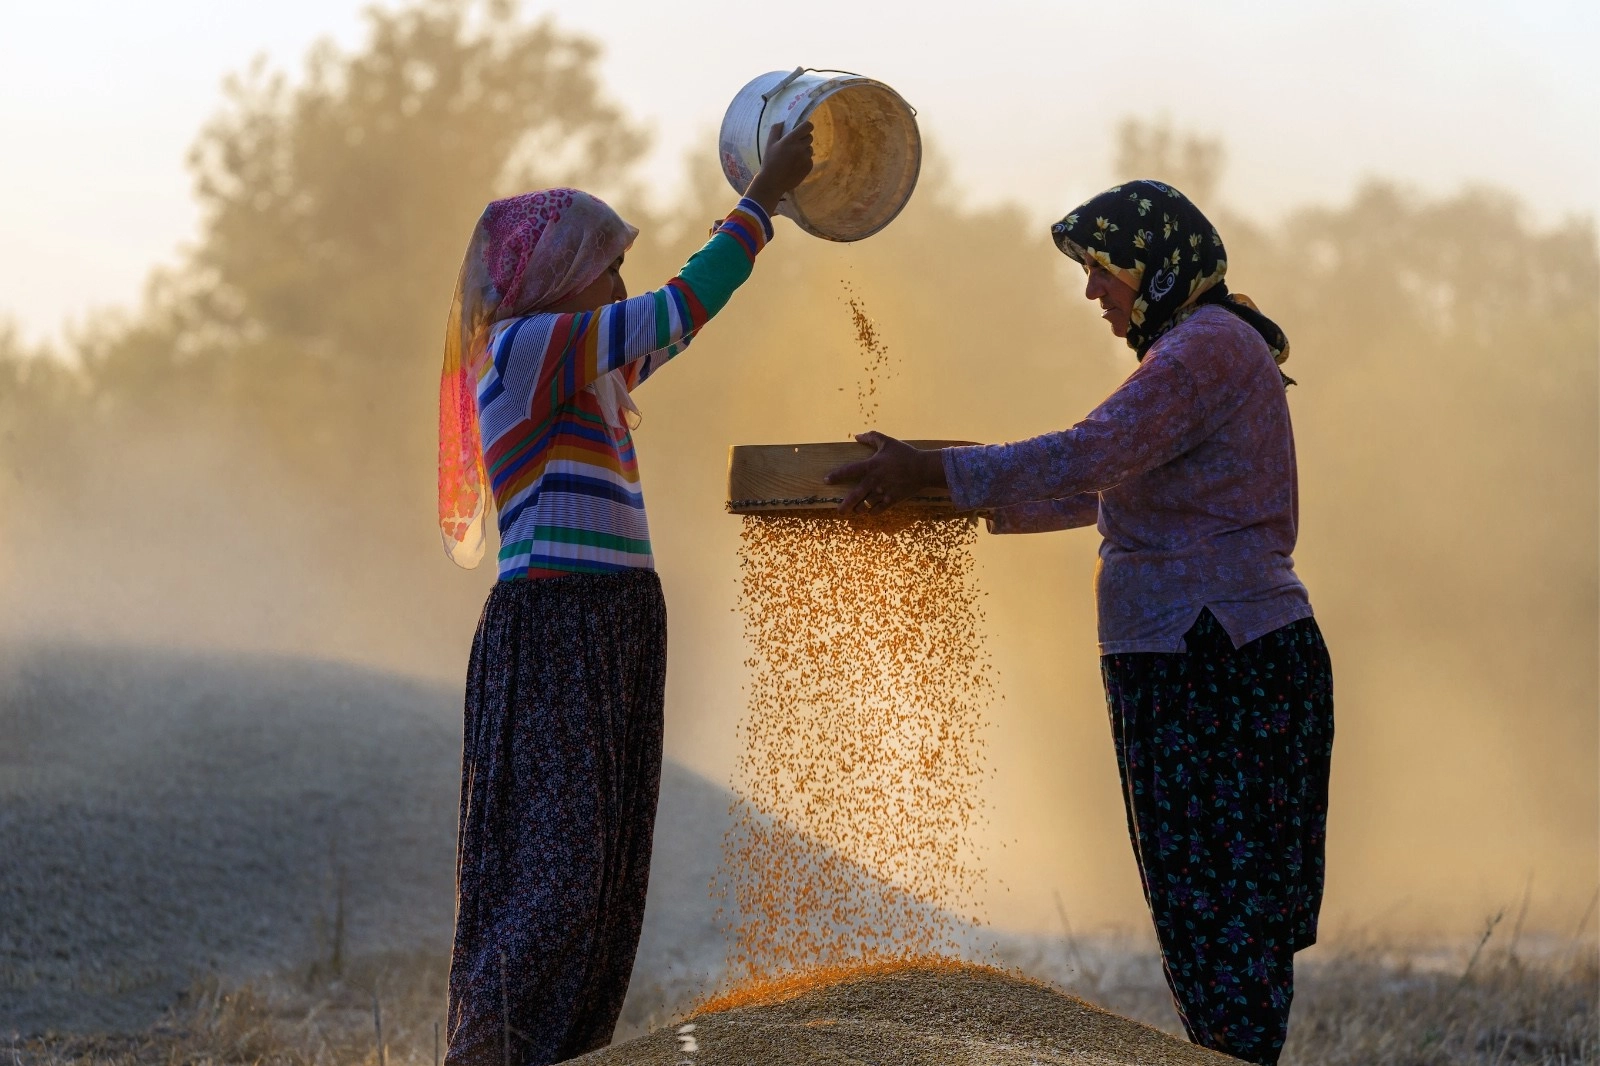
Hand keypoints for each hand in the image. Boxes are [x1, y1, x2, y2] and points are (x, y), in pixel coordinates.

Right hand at [745, 120, 813, 213]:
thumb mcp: (769, 143)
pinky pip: (810, 159)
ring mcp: (806, 158)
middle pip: (810, 137)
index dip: (806, 126)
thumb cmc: (769, 161)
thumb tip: (784, 121)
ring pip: (810, 149)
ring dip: (804, 150)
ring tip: (793, 157)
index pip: (808, 126)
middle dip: (803, 139)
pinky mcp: (808, 167)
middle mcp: (800, 148)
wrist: (772, 182)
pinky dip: (804, 160)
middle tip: (794, 145)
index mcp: (791, 140)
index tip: (802, 129)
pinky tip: (795, 165)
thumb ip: (776, 129)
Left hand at [823, 431, 947, 513]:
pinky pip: (878, 510)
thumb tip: (856, 435)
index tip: (826, 480)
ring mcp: (883, 492)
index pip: (848, 471)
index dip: (836, 476)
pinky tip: (869, 512)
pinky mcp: (892, 500)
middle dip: (845, 505)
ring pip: (865, 505)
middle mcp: (874, 481)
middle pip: (854, 496)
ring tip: (855, 510)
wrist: (923, 468)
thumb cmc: (905, 454)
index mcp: (871, 466)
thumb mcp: (887, 442)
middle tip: (839, 510)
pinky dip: (872, 512)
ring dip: (859, 509)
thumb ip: (871, 437)